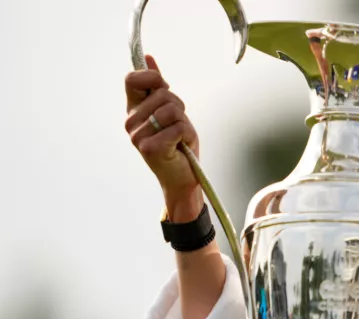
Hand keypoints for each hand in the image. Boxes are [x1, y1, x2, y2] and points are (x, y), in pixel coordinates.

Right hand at [124, 55, 201, 221]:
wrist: (183, 178)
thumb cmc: (178, 145)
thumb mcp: (171, 111)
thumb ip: (158, 87)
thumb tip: (148, 58)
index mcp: (133, 110)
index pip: (132, 79)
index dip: (153, 79)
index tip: (164, 91)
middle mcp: (130, 122)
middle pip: (163, 93)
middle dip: (179, 107)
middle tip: (177, 126)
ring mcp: (137, 136)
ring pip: (171, 110)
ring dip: (184, 122)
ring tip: (179, 138)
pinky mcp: (150, 148)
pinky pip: (178, 127)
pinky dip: (186, 135)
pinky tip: (181, 146)